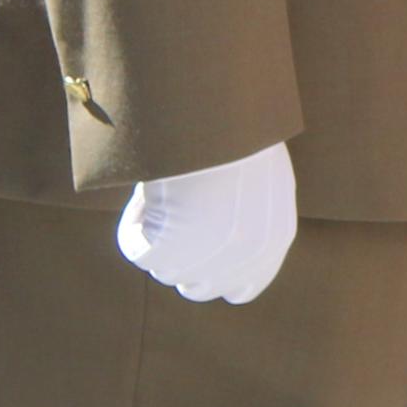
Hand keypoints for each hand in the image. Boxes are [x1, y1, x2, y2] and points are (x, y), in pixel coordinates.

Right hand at [116, 141, 298, 303]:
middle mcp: (244, 259)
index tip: (196, 245)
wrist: (216, 119)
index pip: (242, 288)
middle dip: (181, 258)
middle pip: (197, 287)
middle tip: (173, 213)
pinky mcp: (166, 254)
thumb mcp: (258, 175)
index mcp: (274, 239)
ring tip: (167, 188)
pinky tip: (147, 193)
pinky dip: (133, 223)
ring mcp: (205, 260)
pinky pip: (135, 249)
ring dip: (158, 234)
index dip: (216, 272)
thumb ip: (248, 214)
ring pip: (165, 268)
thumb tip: (214, 230)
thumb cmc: (236, 133)